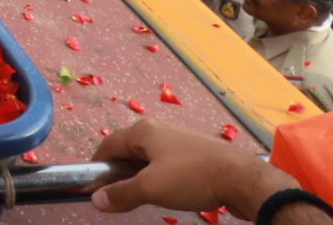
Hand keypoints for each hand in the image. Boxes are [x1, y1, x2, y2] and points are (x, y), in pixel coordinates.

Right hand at [88, 119, 294, 218]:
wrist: (241, 179)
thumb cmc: (191, 177)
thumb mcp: (151, 188)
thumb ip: (121, 194)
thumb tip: (95, 200)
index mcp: (143, 131)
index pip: (108, 145)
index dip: (97, 166)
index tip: (91, 186)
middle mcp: (159, 131)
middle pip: (128, 151)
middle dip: (118, 173)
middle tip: (114, 196)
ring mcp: (178, 142)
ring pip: (148, 159)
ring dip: (138, 178)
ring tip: (138, 198)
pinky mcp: (194, 155)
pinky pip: (166, 166)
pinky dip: (157, 179)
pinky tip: (164, 194)